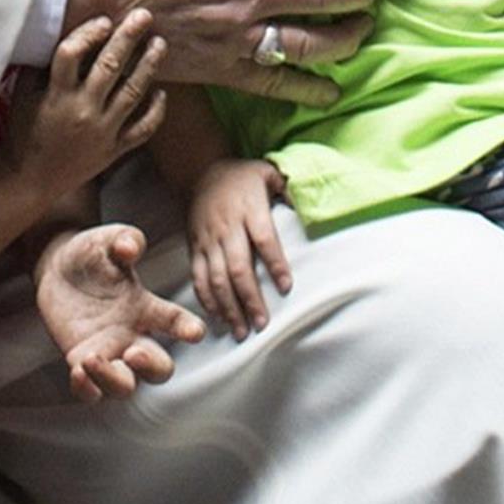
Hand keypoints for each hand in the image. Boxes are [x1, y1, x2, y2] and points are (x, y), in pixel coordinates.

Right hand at [2, 10, 169, 197]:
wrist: (30, 179)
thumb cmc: (24, 131)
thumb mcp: (23, 95)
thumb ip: (41, 65)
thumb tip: (65, 32)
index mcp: (56, 95)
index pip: (71, 54)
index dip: (88, 33)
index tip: (104, 21)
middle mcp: (82, 110)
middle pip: (110, 66)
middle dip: (129, 37)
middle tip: (144, 16)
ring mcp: (102, 131)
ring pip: (133, 92)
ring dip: (149, 65)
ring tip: (160, 43)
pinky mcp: (114, 149)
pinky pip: (143, 128)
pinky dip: (156, 110)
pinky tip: (161, 92)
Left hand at [36, 223, 204, 403]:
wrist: (57, 267)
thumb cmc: (92, 253)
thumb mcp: (109, 239)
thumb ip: (124, 239)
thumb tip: (130, 246)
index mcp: (145, 308)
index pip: (175, 322)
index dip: (188, 328)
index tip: (195, 332)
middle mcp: (132, 335)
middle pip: (159, 368)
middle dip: (151, 366)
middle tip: (134, 352)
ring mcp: (108, 352)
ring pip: (125, 386)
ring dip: (113, 380)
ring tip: (92, 358)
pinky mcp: (81, 360)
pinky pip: (90, 391)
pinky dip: (86, 389)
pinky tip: (77, 371)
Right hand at [186, 159, 293, 339]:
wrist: (200, 173)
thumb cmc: (242, 177)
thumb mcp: (269, 173)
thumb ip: (288, 189)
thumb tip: (309, 207)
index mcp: (249, 209)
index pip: (264, 240)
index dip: (275, 264)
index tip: (286, 287)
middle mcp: (227, 227)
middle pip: (238, 267)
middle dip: (250, 298)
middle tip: (262, 323)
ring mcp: (208, 240)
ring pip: (216, 278)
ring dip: (228, 307)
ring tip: (241, 330)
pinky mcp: (194, 248)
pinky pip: (198, 277)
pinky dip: (207, 299)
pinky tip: (218, 317)